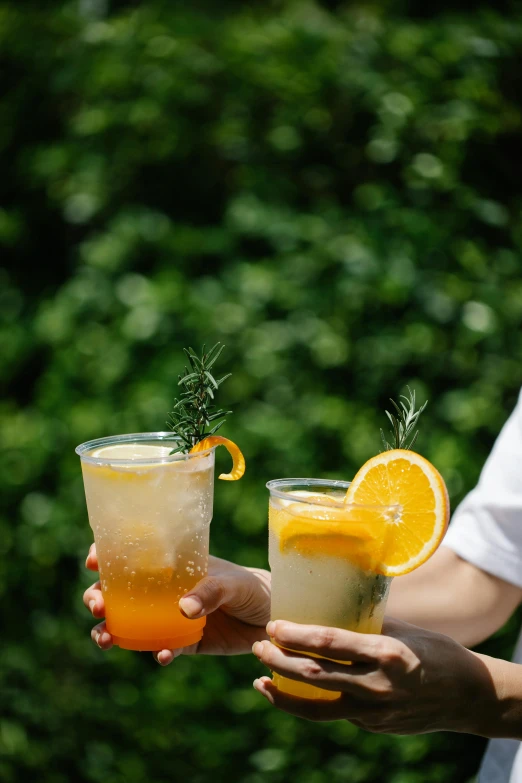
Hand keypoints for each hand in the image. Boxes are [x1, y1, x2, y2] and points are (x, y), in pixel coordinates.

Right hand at [84, 544, 270, 663]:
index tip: (93, 561)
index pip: (132, 555)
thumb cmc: (252, 585)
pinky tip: (161, 657)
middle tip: (97, 606)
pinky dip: (158, 654)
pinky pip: (162, 649)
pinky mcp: (185, 642)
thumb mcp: (232, 582)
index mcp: (172, 565)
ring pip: (131, 624)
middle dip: (99, 598)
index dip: (107, 555)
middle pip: (119, 592)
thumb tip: (182, 609)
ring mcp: (172, 617)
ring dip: (112, 631)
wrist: (274, 616)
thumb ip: (210, 591)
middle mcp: (166, 590)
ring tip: (105, 639)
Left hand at [252, 617, 496, 733]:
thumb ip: (365, 625)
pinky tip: (296, 691)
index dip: (295, 635)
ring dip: (283, 695)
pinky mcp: (372, 728)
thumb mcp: (402, 630)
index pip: (328, 643)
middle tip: (257, 648)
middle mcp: (377, 686)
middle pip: (314, 677)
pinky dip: (312, 702)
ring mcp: (374, 713)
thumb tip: (328, 607)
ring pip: (317, 708)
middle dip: (278, 662)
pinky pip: (335, 713)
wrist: (466, 696)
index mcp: (385, 653)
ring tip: (260, 682)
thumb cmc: (433, 651)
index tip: (272, 626)